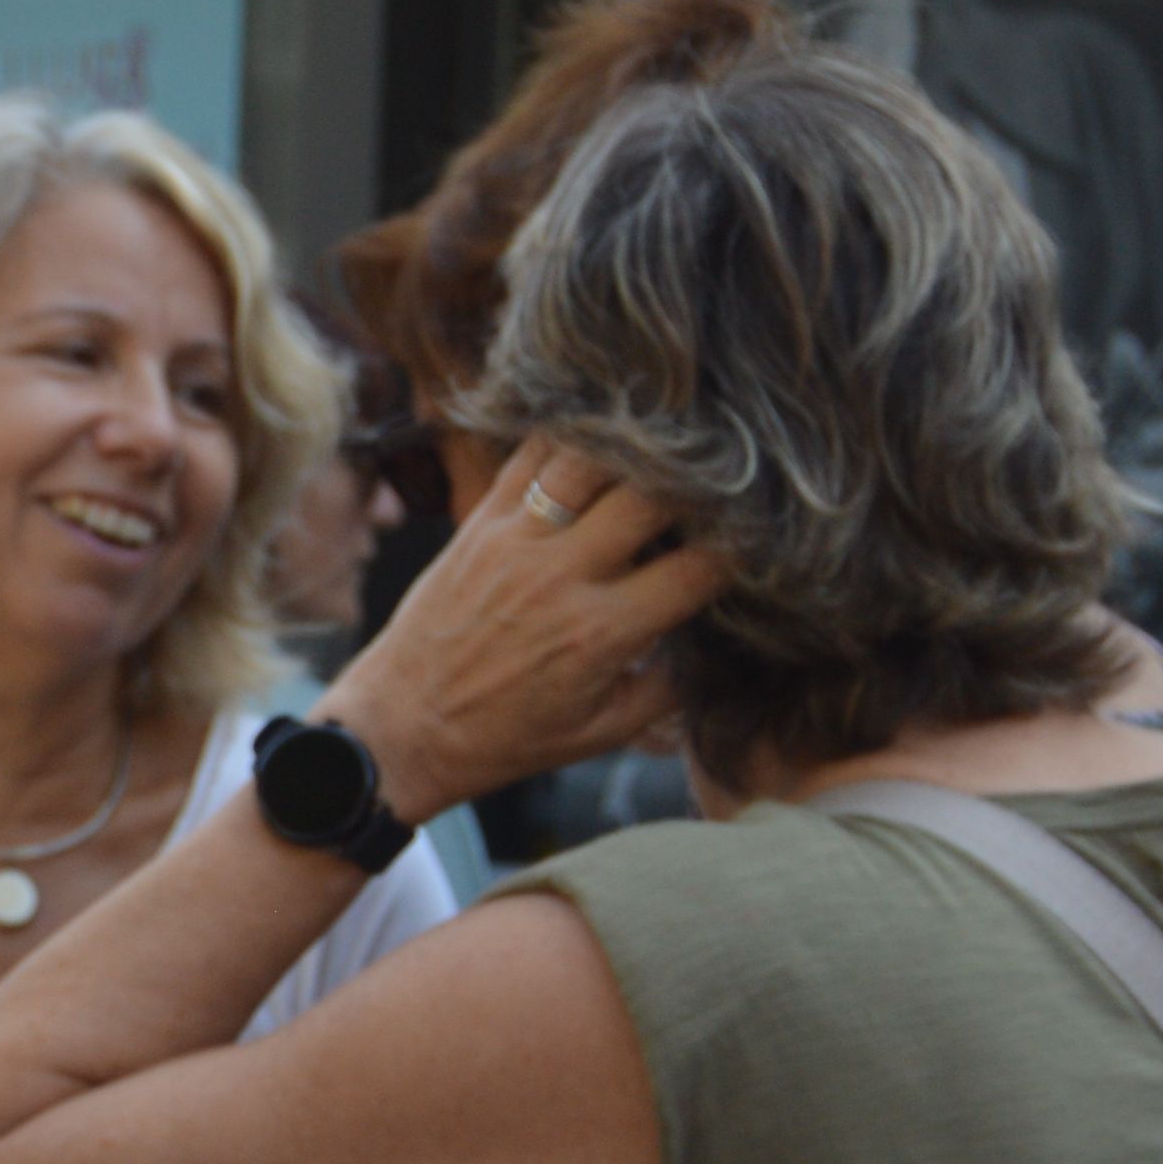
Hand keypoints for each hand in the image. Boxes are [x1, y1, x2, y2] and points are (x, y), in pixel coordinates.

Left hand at [323, 437, 734, 819]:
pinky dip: (568, 433)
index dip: (742, 548)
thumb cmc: (505, 739)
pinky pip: (526, 455)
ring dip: (636, 445)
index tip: (761, 538)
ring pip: (589, 459)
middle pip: (652, 496)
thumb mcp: (602, 732)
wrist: (401, 729)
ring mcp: (514, 541)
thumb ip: (668, 687)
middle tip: (722, 476)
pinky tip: (600, 424)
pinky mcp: (476, 522)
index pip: (699, 567)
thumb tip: (714, 639)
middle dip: (698, 483)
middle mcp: (561, 576)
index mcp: (603, 633)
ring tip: (670, 439)